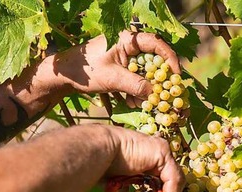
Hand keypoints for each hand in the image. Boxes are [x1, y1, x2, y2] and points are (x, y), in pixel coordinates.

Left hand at [54, 31, 180, 98]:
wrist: (65, 74)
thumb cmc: (86, 70)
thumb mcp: (112, 79)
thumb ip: (135, 85)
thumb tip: (154, 94)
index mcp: (127, 39)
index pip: (157, 43)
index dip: (170, 59)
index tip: (176, 75)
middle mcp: (129, 45)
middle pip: (154, 60)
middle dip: (157, 80)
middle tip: (161, 94)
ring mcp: (126, 56)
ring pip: (145, 72)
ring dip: (145, 88)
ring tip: (138, 102)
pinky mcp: (122, 67)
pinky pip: (136, 78)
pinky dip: (136, 90)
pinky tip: (129, 102)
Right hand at [99, 125, 184, 191]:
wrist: (97, 152)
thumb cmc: (99, 164)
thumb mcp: (117, 179)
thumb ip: (125, 185)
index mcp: (144, 155)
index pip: (160, 177)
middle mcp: (154, 150)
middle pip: (169, 179)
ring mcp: (160, 150)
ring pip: (174, 179)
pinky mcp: (163, 153)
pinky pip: (174, 178)